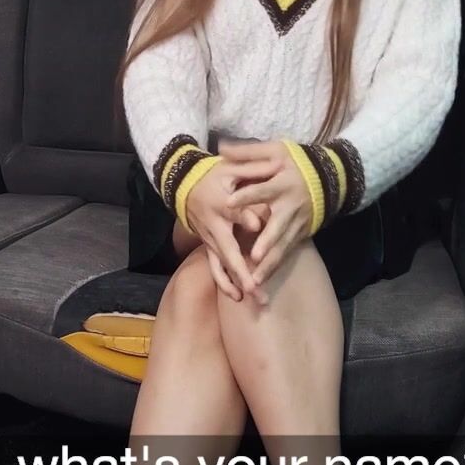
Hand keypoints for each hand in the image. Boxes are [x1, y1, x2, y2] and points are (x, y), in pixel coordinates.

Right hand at [183, 155, 280, 300]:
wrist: (184, 184)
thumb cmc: (213, 175)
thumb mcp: (231, 168)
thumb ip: (254, 169)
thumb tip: (279, 166)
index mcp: (220, 203)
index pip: (234, 212)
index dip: (245, 217)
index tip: (258, 224)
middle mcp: (213, 226)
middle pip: (228, 251)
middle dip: (242, 271)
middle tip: (256, 287)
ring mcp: (210, 239)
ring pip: (222, 265)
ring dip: (236, 283)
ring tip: (252, 298)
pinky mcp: (209, 246)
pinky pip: (215, 268)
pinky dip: (224, 283)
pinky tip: (237, 297)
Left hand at [221, 141, 313, 287]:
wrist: (333, 178)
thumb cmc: (299, 162)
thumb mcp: (276, 150)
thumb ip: (249, 152)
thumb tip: (221, 148)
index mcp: (282, 184)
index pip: (262, 191)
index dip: (246, 197)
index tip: (228, 203)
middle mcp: (291, 207)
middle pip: (277, 228)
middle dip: (266, 243)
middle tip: (253, 257)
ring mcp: (298, 224)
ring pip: (282, 247)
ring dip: (269, 265)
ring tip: (255, 281)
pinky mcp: (301, 234)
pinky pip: (287, 253)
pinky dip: (275, 267)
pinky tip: (262, 280)